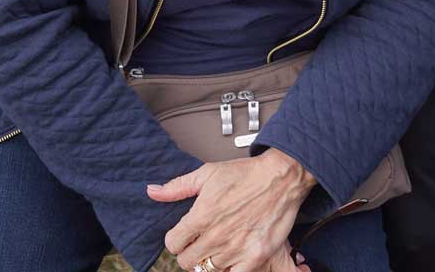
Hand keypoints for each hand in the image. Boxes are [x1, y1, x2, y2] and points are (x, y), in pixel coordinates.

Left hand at [149, 148, 315, 270]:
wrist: (282, 177)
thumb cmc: (247, 174)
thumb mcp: (208, 173)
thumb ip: (178, 187)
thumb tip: (153, 192)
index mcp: (202, 216)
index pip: (172, 244)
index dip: (176, 239)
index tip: (185, 235)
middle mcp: (216, 236)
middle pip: (186, 262)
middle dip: (190, 252)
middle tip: (201, 242)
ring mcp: (235, 249)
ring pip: (208, 269)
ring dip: (211, 259)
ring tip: (221, 245)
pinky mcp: (254, 257)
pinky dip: (229, 269)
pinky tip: (233, 257)